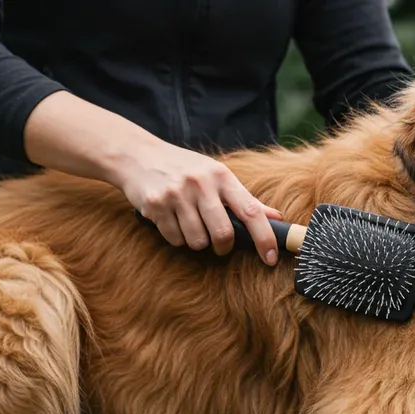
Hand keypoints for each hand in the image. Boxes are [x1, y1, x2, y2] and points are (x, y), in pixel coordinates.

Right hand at [116, 139, 281, 264]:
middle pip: (223, 233)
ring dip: (197, 241)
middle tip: (220, 245)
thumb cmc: (184, 168)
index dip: (264, 238)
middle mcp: (200, 183)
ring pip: (197, 241)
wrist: (138, 155)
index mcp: (221, 176)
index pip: (251, 211)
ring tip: (190, 224)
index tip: (271, 257)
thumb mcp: (216, 175)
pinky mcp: (156, 206)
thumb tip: (275, 217)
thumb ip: (244, 198)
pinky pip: (175, 239)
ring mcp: (177, 194)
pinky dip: (177, 237)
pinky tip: (172, 220)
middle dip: (223, 246)